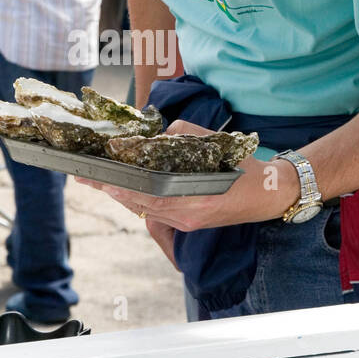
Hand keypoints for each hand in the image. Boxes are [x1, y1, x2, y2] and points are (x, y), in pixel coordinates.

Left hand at [76, 120, 298, 234]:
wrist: (271, 195)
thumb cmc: (246, 168)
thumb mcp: (216, 144)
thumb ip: (184, 136)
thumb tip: (157, 134)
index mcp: (195, 199)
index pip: (148, 195)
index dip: (122, 187)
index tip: (100, 176)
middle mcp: (188, 216)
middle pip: (140, 205)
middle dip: (113, 189)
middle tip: (87, 175)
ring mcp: (188, 223)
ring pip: (146, 211)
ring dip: (123, 195)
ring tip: (100, 181)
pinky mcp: (190, 223)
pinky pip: (157, 213)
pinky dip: (140, 200)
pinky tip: (128, 188)